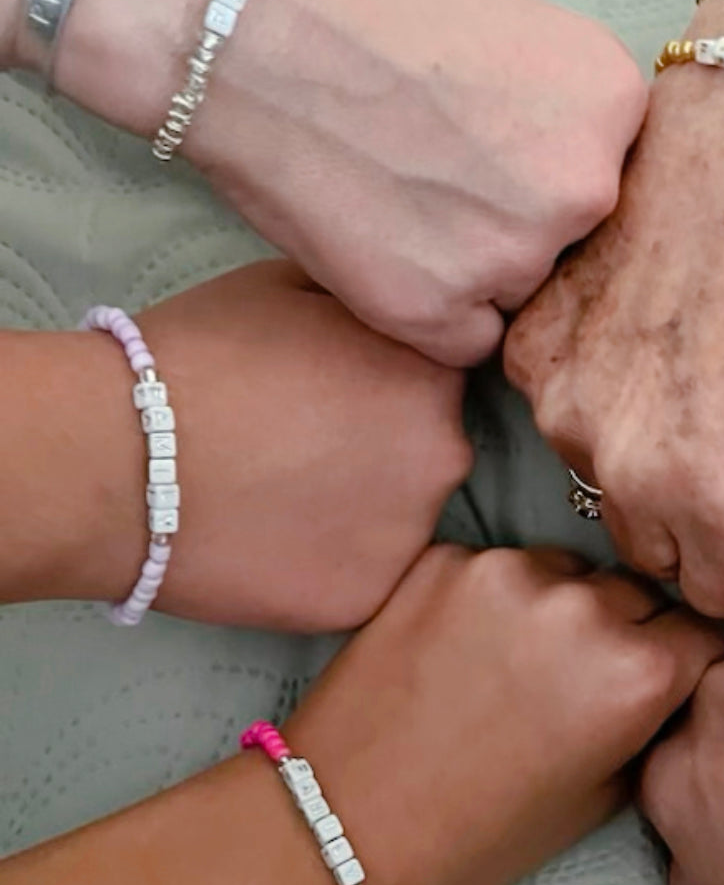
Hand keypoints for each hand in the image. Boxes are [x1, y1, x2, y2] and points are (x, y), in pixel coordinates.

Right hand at [103, 261, 470, 630]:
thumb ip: (366, 308)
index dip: (388, 383)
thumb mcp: (295, 288)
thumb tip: (390, 319)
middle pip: (429, 450)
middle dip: (384, 447)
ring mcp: (410, 533)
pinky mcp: (368, 596)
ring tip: (283, 497)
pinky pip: (362, 574)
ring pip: (400, 518)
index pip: (440, 378)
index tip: (340, 391)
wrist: (119, 457)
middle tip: (305, 447)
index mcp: (432, 374)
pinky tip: (274, 541)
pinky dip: (328, 562)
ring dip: (360, 508)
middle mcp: (444, 454)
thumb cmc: (199, 356)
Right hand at [191, 0, 646, 365]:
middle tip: (438, 174)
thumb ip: (565, 115)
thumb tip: (576, 179)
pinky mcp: (434, 313)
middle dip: (518, 223)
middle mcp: (584, 188)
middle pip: (573, 245)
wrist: (243, 16)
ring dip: (472, 269)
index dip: (548, 171)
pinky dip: (429, 312)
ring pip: (516, 294)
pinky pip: (463, 342)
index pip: (612, 179)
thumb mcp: (516, 29)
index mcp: (614, 105)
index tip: (497, 148)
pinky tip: (380, 248)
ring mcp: (512, 258)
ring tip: (394, 198)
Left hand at [284, 545, 723, 884]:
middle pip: (637, 592)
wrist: (342, 824)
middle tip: (578, 677)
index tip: (666, 670)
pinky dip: (491, 598)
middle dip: (625, 627)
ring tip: (511, 663)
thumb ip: (651, 723)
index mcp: (636, 672)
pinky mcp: (443, 559)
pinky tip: (460, 648)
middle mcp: (581, 607)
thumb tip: (670, 678)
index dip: (686, 655)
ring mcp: (506, 573)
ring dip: (559, 604)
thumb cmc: (477, 833)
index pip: (704, 628)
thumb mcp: (601, 798)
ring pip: (566, 571)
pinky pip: (496, 566)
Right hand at [505, 0, 723, 617]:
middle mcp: (627, 465)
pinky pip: (559, 404)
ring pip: (599, 481)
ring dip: (638, 457)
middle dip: (696, 523)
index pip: (721, 595)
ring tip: (686, 374)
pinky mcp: (529, 340)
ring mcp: (563, 399)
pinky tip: (636, 328)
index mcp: (723, 491)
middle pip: (651, 553)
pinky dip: (594, 387)